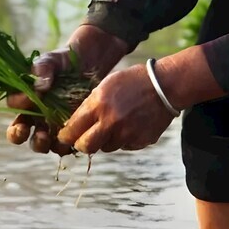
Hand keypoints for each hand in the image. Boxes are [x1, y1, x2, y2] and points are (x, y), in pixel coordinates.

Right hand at [6, 25, 129, 155]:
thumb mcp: (51, 59)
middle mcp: (36, 116)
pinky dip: (66, 145)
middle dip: (19, 134)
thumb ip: (42, 69)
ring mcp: (53, 126)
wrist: (90, 65)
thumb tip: (39, 87)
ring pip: (42, 144)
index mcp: (26, 99)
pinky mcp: (72, 132)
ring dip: (42, 144)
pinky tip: (70, 137)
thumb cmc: (65, 61)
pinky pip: (66, 145)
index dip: (18, 103)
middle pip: (20, 133)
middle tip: (24, 130)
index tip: (28, 96)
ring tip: (47, 136)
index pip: (14, 106)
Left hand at [57, 64, 173, 153]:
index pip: (73, 129)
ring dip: (104, 140)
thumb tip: (76, 124)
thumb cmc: (132, 81)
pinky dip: (122, 139)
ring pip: (105, 147)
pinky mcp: (140, 142)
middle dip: (80, 145)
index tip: (64, 136)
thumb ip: (91, 105)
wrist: (165, 86)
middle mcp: (111, 122)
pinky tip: (129, 124)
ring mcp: (126, 134)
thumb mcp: (106, 85)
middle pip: (85, 146)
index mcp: (99, 104)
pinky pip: (124, 146)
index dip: (65, 135)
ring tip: (113, 124)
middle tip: (80, 140)